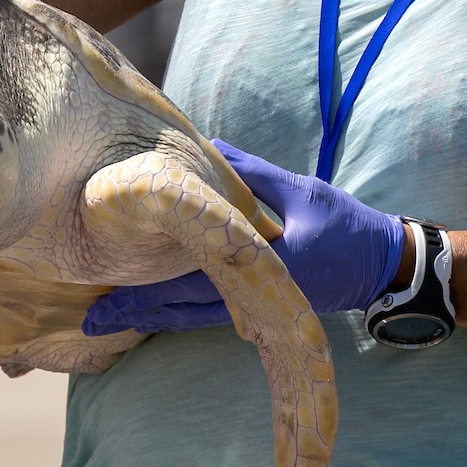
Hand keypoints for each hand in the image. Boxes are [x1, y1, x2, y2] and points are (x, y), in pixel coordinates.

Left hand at [82, 138, 407, 333]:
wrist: (380, 266)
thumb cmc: (343, 224)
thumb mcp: (299, 189)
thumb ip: (250, 173)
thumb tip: (202, 145)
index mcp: (262, 268)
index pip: (193, 280)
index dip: (146, 287)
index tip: (105, 289)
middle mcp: (252, 297)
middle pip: (179, 308)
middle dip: (132, 312)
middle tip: (86, 319)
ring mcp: (253, 308)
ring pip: (188, 317)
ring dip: (146, 317)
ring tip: (102, 321)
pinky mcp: (255, 310)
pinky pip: (203, 314)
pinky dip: (171, 313)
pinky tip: (143, 310)